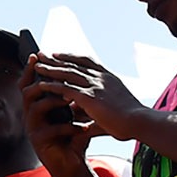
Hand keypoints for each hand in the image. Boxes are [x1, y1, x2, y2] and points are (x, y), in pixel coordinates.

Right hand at [21, 57, 101, 169]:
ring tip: (70, 101)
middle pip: (27, 92)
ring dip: (54, 102)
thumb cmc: (72, 136)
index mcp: (38, 106)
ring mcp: (33, 129)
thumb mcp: (72, 111)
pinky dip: (69, 127)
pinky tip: (83, 128)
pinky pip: (50, 129)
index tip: (37, 55)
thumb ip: (70, 94)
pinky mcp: (39, 142)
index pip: (30, 83)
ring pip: (35, 107)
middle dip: (40, 81)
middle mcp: (31, 115)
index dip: (31, 69)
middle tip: (54, 75)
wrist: (72, 163)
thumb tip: (78, 70)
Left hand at [25, 53, 147, 140]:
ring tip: (37, 65)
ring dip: (51, 68)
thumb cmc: (131, 121)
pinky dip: (52, 85)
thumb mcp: (113, 111)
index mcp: (109, 78)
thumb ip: (96, 113)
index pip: (87, 62)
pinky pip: (65, 88)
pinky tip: (41, 84)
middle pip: (74, 64)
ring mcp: (95, 86)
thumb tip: (84, 122)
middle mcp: (101, 78)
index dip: (71, 57)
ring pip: (67, 73)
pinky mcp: (89, 97)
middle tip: (42, 54)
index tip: (58, 54)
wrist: (140, 122)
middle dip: (56, 59)